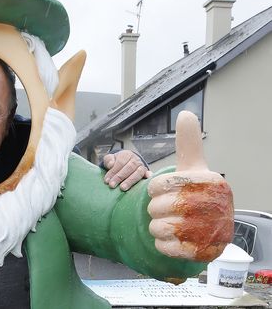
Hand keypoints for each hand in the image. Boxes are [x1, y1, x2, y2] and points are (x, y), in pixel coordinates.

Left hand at [103, 150, 151, 190]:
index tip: (107, 181)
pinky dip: (148, 176)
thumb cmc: (116, 162)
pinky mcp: (146, 173)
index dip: (113, 172)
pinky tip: (146, 179)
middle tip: (112, 185)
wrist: (126, 162)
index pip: (120, 163)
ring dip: (130, 181)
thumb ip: (108, 160)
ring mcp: (142, 166)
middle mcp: (136, 160)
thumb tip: (111, 165)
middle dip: (120, 177)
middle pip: (129, 167)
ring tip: (122, 188)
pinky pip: (148, 174)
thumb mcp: (110, 159)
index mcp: (126, 154)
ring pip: (138, 172)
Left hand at [147, 111, 233, 261]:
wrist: (211, 231)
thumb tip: (186, 113)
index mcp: (208, 183)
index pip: (159, 184)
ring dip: (156, 227)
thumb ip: (188, 143)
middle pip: (156, 206)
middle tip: (166, 209)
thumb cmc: (197, 194)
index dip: (154, 189)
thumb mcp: (194, 167)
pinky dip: (162, 244)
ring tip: (168, 223)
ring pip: (158, 227)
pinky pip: (165, 248)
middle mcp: (212, 206)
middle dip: (155, 208)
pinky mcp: (203, 252)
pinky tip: (171, 239)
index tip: (163, 190)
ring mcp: (209, 231)